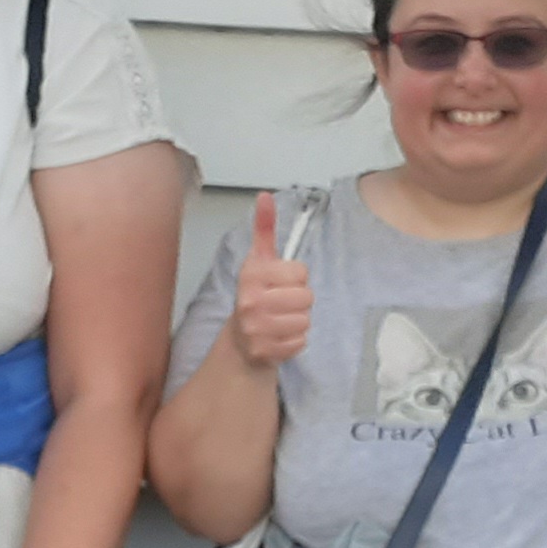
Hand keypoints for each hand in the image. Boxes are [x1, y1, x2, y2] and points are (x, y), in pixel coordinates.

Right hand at [225, 191, 313, 368]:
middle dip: (300, 300)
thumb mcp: (259, 260)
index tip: (281, 281)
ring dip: (299, 321)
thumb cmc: (255, 296)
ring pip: (305, 320)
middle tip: (282, 303)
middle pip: (306, 297)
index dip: (296, 276)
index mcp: (251, 275)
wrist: (240, 340)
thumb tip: (265, 196)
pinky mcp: (265, 350)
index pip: (300, 271)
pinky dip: (295, 340)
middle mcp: (250, 301)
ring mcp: (256, 328)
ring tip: (281, 319)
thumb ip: (265, 229)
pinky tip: (280, 335)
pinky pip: (301, 341)